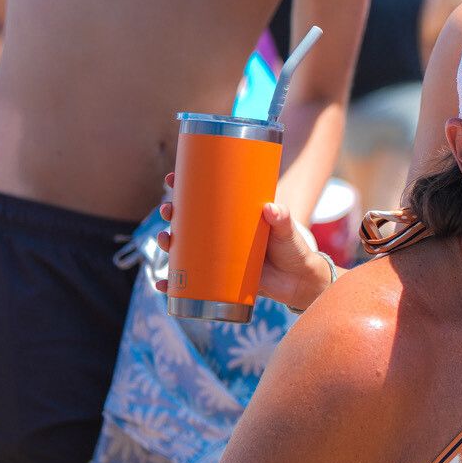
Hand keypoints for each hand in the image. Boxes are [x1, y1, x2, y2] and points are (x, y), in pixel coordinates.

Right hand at [156, 173, 334, 312]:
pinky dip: (173, 284)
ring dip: (167, 244)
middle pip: (188, 221)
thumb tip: (271, 208)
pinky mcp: (217, 279)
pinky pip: (189, 281)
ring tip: (164, 240)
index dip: (185, 187)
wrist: (298, 282)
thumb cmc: (293, 250)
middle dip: (171, 214)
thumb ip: (283, 220)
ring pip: (183, 248)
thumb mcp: (287, 232)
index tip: (172, 177)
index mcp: (234, 217)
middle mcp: (221, 235)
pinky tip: (162, 285)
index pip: (206, 197)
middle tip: (167, 210)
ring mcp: (217, 256)